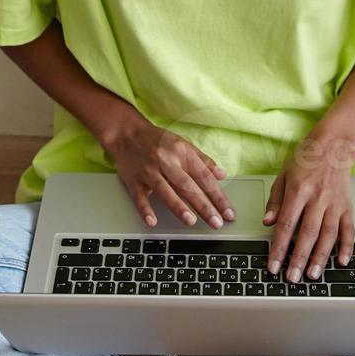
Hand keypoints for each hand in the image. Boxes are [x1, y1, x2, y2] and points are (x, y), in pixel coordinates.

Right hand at [103, 111, 236, 228]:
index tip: (228, 212)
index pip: (204, 177)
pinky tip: (152, 221)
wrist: (126, 133)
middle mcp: (166, 162)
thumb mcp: (183, 144)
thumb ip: (203, 161)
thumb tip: (222, 175)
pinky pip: (139, 197)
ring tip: (191, 221)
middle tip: (217, 222)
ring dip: (178, 207)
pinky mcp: (133, 181)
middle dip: (204, 206)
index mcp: (182, 153)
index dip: (218, 196)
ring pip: (165, 190)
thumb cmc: (158, 141)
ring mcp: (149, 172)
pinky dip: (145, 209)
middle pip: (188, 186)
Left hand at [263, 132, 354, 282]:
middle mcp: (318, 198)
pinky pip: (348, 229)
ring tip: (312, 275)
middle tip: (292, 278)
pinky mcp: (347, 205)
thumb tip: (267, 222)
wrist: (334, 144)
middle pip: (307, 234)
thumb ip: (275, 200)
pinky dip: (346, 246)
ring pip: (328, 235)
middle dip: (299, 259)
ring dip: (320, 257)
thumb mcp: (283, 175)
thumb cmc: (306, 158)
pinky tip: (342, 261)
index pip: (286, 225)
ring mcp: (335, 203)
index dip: (279, 248)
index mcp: (299, 191)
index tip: (273, 265)